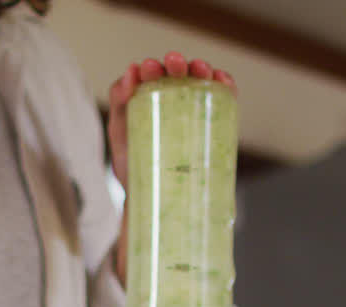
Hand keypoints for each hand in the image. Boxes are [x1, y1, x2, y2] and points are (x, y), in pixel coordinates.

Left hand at [106, 51, 236, 188]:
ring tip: (200, 69)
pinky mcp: (214, 123)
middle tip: (173, 64)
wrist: (155, 203)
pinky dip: (225, 85)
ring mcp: (194, 111)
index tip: (148, 68)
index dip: (152, 67)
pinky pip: (222, 100)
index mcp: (147, 101)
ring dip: (202, 70)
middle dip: (177, 64)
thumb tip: (130, 72)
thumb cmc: (134, 168)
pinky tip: (222, 80)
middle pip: (178, 76)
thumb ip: (119, 105)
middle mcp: (172, 101)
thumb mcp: (119, 135)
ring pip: (201, 83)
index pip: (152, 78)